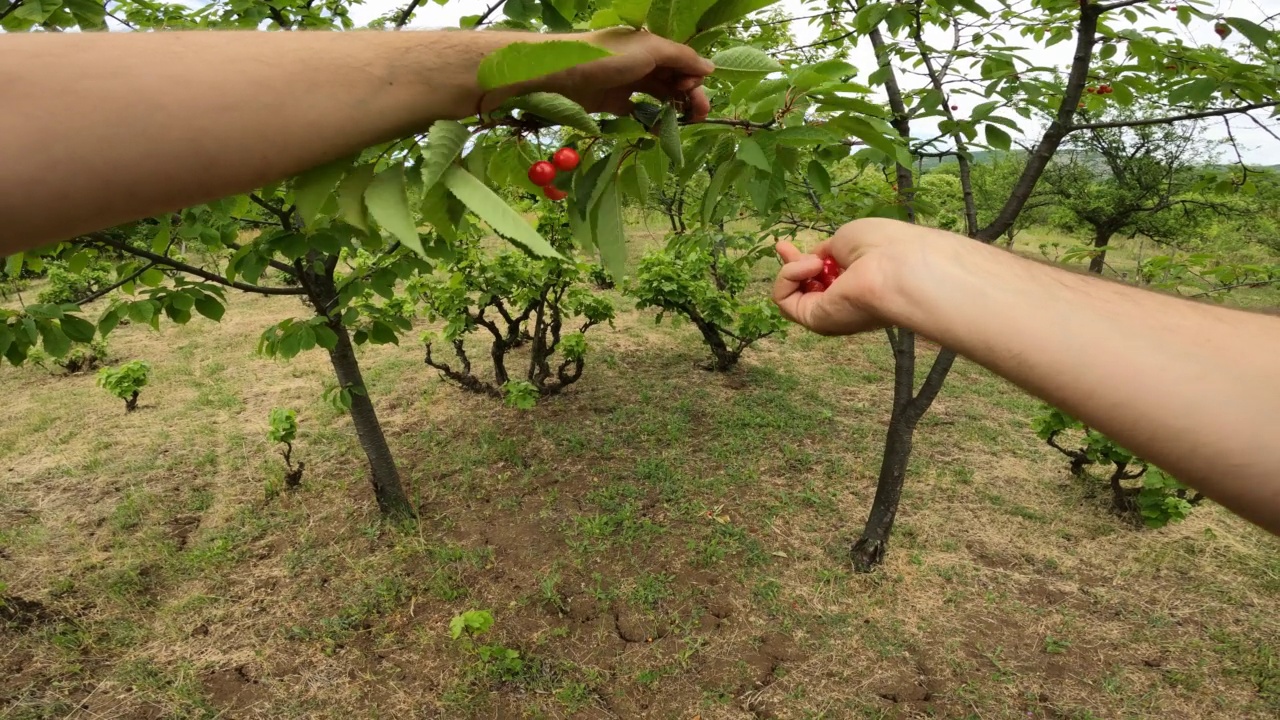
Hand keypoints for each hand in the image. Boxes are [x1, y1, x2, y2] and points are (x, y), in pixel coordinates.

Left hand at [482, 28, 712, 120]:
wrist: (558, 75)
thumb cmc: (605, 57)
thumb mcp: (649, 50)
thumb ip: (681, 58)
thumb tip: (711, 68)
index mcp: (651, 45)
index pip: (683, 62)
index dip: (692, 77)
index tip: (691, 91)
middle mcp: (641, 62)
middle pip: (673, 80)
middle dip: (688, 96)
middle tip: (698, 117)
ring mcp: (627, 82)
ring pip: (658, 97)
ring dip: (673, 110)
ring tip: (682, 126)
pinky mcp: (613, 103)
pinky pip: (639, 112)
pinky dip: (651, 120)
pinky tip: (659, 130)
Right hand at [772, 218, 932, 335]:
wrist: (897, 269)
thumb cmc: (882, 246)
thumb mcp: (848, 238)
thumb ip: (828, 251)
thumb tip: (815, 260)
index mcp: (859, 281)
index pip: (825, 275)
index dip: (804, 260)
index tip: (785, 245)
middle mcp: (845, 301)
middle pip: (806, 288)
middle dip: (790, 267)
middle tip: (780, 245)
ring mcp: (829, 313)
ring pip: (792, 294)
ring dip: (792, 270)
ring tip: (813, 261)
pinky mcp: (816, 321)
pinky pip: (785, 299)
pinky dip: (788, 277)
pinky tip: (811, 266)